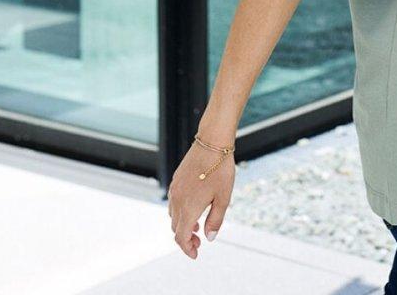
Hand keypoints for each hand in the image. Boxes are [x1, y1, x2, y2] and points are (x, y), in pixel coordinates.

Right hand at [167, 137, 235, 257]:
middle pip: (176, 228)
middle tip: (200, 241)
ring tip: (197, 225)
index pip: (181, 237)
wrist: (212, 142)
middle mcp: (177, 200)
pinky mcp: (176, 180)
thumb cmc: (221, 169)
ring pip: (173, 215)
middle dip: (186, 238)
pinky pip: (174, 202)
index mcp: (189, 207)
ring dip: (182, 224)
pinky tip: (193, 207)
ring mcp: (175, 189)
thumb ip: (215, 220)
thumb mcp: (224, 197)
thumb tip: (209, 238)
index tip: (196, 254)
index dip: (187, 249)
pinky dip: (180, 211)